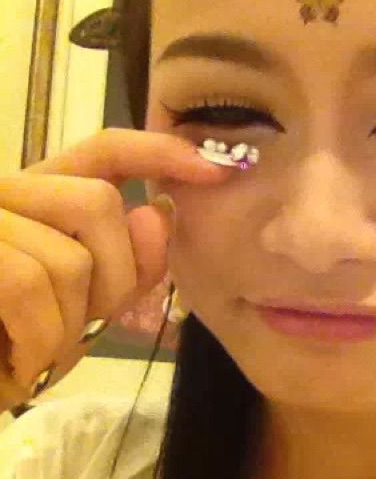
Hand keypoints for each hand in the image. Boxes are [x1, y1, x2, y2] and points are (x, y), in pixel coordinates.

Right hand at [0, 128, 226, 410]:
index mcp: (46, 192)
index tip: (217, 169)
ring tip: (45, 354)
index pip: (107, 149)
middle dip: (117, 278)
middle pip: (99, 203)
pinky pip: (29, 284)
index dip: (162, 151)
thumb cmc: (21, 341)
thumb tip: (158, 212)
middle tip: (90, 328)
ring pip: (70, 256)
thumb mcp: (93, 300)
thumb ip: (132, 258)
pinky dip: (41, 339)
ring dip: (73, 324)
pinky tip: (24, 365)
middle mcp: (9, 190)